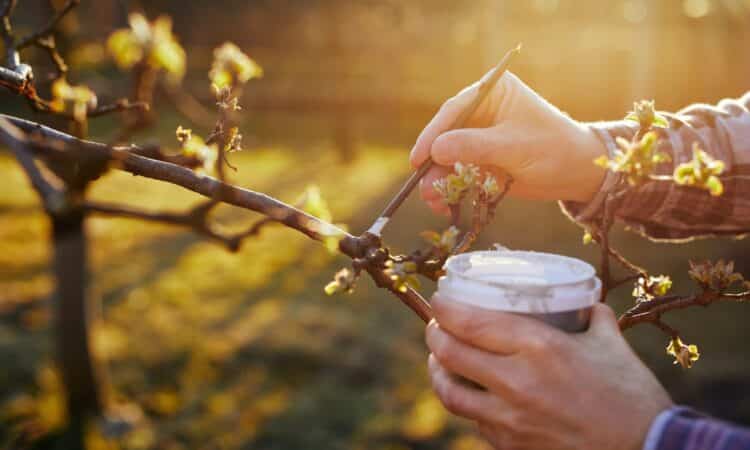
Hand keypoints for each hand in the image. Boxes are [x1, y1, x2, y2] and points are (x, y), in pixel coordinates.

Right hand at [410, 72, 607, 214]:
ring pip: (446, 157)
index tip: (419, 158)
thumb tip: (436, 149)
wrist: (576, 173)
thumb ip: (475, 146)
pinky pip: (455, 172)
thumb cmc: (553, 149)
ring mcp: (478, 136)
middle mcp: (480, 110)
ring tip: (434, 202)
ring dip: (438, 180)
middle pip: (444, 135)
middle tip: (424, 187)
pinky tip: (445, 205)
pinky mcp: (478, 159)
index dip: (433, 133)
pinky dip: (449, 189)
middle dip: (433, 163)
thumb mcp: (514, 147)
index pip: (454, 110)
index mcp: (491, 92)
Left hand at [425, 298, 672, 449]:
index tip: (440, 300)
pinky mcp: (511, 446)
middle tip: (437, 326)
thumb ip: (593, 317)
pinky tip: (473, 393)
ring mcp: (510, 419)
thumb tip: (586, 302)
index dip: (444, 308)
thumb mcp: (611, 344)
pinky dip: (468, 403)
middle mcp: (516, 382)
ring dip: (437, 372)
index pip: (470, 322)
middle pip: (449, 354)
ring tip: (440, 360)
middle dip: (434, 335)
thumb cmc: (632, 395)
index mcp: (539, 347)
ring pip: (450, 393)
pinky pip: (474, 421)